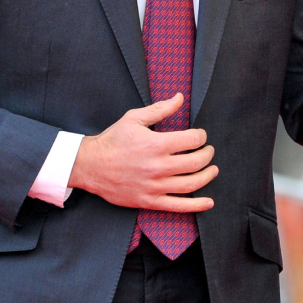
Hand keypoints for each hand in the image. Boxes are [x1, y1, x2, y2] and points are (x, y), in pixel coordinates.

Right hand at [69, 93, 217, 211]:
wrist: (89, 166)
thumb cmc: (113, 140)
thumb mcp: (134, 119)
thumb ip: (160, 109)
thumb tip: (180, 97)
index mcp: (156, 144)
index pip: (192, 140)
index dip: (201, 136)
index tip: (201, 136)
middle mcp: (157, 166)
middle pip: (195, 163)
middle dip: (208, 155)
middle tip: (209, 151)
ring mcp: (154, 186)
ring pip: (191, 184)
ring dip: (207, 176)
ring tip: (212, 170)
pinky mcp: (148, 201)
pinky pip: (177, 205)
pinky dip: (196, 205)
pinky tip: (208, 202)